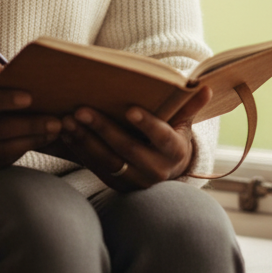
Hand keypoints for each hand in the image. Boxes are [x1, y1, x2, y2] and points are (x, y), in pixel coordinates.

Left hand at [53, 86, 211, 190]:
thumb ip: (190, 105)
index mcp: (174, 152)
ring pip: (107, 161)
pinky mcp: (116, 185)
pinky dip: (78, 150)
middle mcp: (156, 171)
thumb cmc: (171, 135)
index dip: (147, 124)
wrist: (165, 171)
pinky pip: (95, 168)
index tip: (130, 109)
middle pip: (127, 149)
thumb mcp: (182, 122)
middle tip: (81, 110)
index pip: (162, 137)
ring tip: (67, 120)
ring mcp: (135, 181)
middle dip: (103, 129)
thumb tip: (206, 87)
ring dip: (84, 140)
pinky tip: (65, 132)